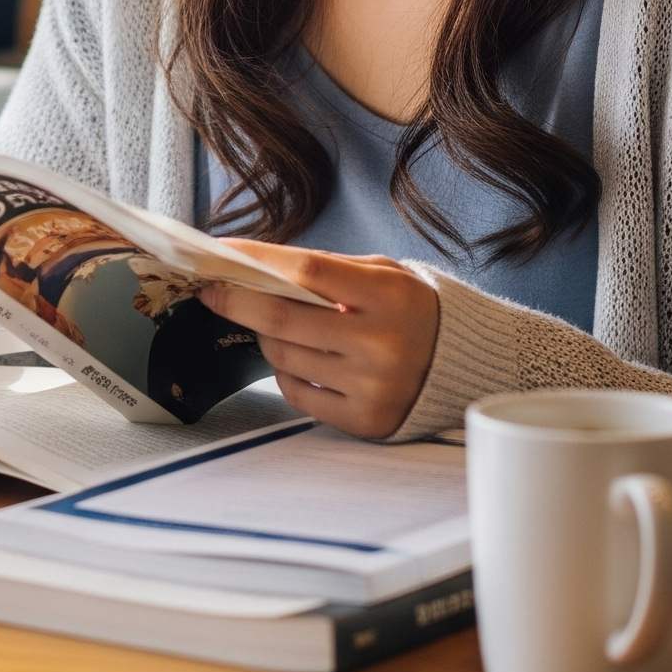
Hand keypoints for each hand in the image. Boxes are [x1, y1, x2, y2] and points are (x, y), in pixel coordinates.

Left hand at [196, 241, 439, 438]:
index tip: (221, 252)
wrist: (460, 365)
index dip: (258, 260)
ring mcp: (370, 385)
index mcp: (386, 295)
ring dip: (265, 337)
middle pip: (283, 319)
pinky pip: (297, 393)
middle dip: (237, 302)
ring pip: (284, 357)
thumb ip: (328, 268)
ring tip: (273, 325)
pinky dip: (285, 372)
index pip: (307, 271)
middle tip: (211, 291)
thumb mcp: (383, 274)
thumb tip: (258, 265)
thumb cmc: (409, 309)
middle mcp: (379, 343)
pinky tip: (297, 358)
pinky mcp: (364, 420)